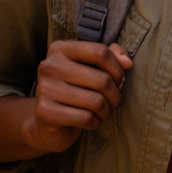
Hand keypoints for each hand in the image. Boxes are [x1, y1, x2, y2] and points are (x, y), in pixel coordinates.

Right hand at [25, 40, 132, 154]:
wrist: (46, 122)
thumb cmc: (75, 89)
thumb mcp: (91, 67)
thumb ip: (111, 55)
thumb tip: (127, 62)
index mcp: (61, 49)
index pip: (100, 52)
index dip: (117, 69)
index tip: (120, 80)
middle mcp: (49, 66)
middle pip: (102, 80)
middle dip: (115, 95)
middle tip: (114, 101)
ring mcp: (45, 89)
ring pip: (96, 101)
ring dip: (107, 111)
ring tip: (103, 112)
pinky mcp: (45, 112)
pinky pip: (85, 118)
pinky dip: (95, 123)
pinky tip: (92, 121)